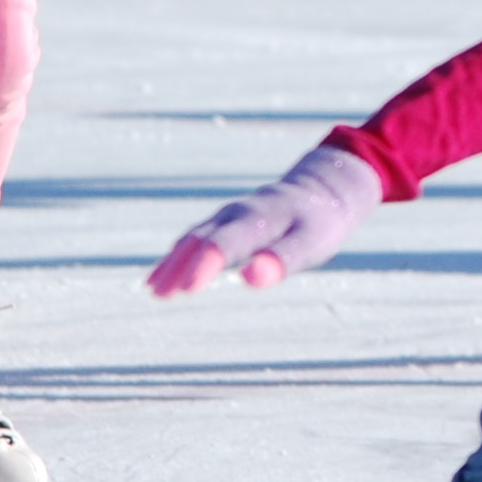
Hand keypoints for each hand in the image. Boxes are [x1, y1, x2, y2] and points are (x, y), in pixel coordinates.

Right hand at [149, 143, 385, 294]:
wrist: (326, 187)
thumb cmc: (319, 222)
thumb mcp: (309, 242)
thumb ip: (281, 259)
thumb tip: (252, 279)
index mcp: (257, 219)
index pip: (225, 244)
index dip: (205, 265)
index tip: (187, 290)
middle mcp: (237, 214)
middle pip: (200, 240)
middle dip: (178, 266)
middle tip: (158, 294)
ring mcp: (230, 215)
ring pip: (194, 238)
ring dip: (173, 263)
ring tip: (155, 290)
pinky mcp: (229, 221)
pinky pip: (197, 237)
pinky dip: (179, 255)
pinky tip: (165, 275)